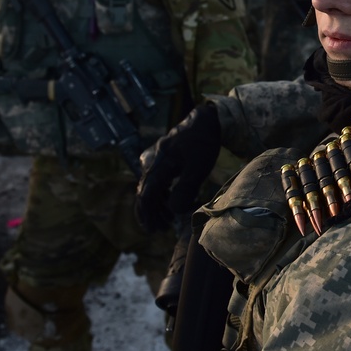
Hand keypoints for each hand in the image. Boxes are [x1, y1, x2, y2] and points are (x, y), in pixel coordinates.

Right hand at [135, 103, 220, 232]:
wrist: (205, 120)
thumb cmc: (203, 144)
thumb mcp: (198, 169)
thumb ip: (185, 189)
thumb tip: (172, 210)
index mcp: (159, 166)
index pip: (146, 196)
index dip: (148, 215)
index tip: (153, 230)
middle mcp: (153, 162)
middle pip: (144, 193)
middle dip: (150, 213)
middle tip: (160, 229)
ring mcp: (156, 159)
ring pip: (149, 187)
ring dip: (156, 205)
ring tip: (167, 219)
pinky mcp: (162, 157)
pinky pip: (155, 179)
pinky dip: (160, 193)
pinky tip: (168, 201)